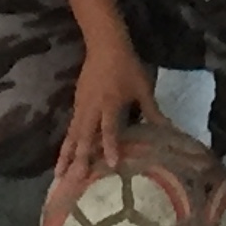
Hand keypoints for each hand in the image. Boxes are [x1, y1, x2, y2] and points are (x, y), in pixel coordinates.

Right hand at [57, 33, 156, 183]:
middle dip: (78, 159)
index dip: (110, 146)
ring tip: (58, 176)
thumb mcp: (143, 87)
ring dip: (65, 155)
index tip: (111, 164)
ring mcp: (81, 106)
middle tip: (74, 180)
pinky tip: (64, 156)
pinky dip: (66, 144)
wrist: (105, 45)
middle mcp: (92, 108)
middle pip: (83, 136)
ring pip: (72, 134)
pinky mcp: (76, 104)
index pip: (109, 128)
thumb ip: (152, 111)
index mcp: (110, 103)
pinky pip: (70, 128)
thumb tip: (168, 130)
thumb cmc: (127, 66)